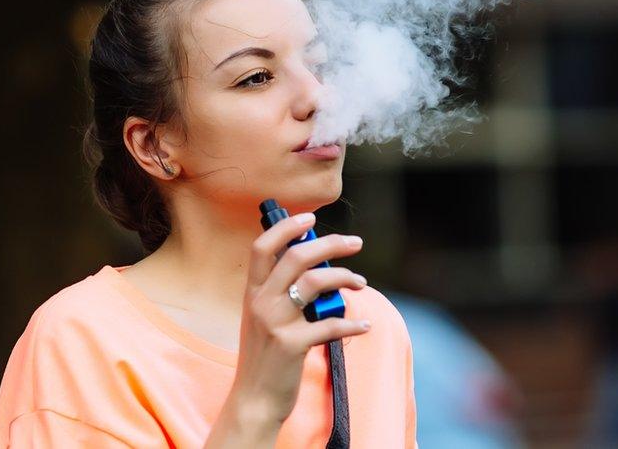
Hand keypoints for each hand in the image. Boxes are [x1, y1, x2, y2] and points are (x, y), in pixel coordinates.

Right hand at [229, 212, 369, 425]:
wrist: (254, 399)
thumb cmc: (265, 355)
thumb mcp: (263, 318)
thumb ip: (280, 292)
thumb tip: (316, 266)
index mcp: (253, 292)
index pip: (262, 247)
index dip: (286, 227)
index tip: (311, 217)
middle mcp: (261, 302)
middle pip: (297, 256)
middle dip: (330, 243)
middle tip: (355, 242)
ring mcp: (276, 323)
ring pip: (316, 282)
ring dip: (345, 277)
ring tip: (361, 284)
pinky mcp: (292, 345)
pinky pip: (330, 325)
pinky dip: (353, 324)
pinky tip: (365, 325)